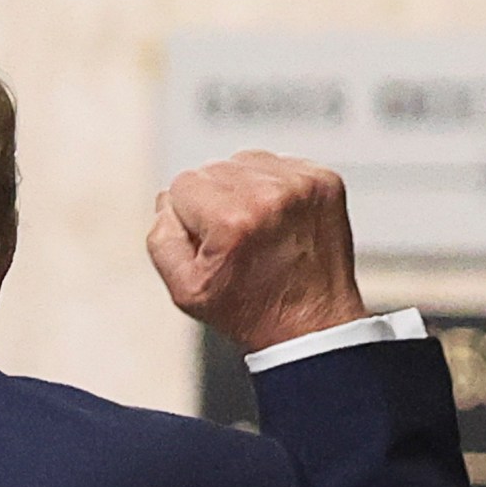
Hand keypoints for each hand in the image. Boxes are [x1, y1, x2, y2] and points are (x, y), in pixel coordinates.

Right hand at [147, 150, 367, 351]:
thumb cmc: (249, 310)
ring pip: (242, 162)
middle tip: (235, 241)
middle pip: (211, 169)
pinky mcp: (325, 181)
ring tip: (256, 228)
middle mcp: (270, 195)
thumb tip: (167, 202)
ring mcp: (303, 185)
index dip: (188, 218)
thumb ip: (160, 238)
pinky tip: (277, 219)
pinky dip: (271, 187)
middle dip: (214, 202)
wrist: (312, 324)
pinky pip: (277, 164)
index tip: (211, 245)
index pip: (181, 184)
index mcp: (232, 220)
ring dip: (242, 189)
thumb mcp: (184, 289)